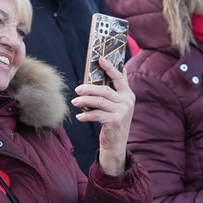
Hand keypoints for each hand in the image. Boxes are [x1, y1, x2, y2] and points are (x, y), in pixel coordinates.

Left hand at [74, 58, 135, 177]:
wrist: (116, 144)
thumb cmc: (114, 121)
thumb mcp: (119, 104)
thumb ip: (120, 88)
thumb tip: (122, 68)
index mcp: (128, 95)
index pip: (119, 78)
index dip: (109, 68)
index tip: (99, 59)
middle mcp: (127, 102)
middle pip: (105, 90)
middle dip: (89, 88)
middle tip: (77, 89)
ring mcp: (122, 112)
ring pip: (99, 102)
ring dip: (85, 101)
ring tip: (75, 102)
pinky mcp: (115, 121)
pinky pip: (97, 115)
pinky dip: (86, 115)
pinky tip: (79, 116)